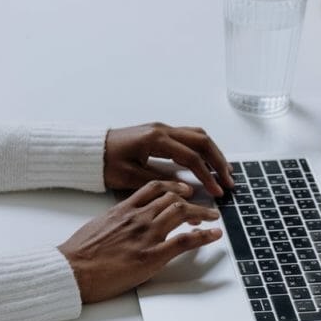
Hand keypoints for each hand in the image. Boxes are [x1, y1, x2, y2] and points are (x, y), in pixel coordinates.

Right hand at [58, 180, 221, 303]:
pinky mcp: (151, 256)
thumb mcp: (97, 226)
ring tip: (213, 217)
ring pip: (182, 213)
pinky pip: (184, 241)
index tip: (182, 191)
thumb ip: (115, 221)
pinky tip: (214, 235)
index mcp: (123, 209)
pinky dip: (204, 236)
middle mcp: (138, 217)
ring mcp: (146, 235)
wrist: (72, 269)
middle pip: (173, 198)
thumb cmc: (79, 253)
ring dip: (202, 214)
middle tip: (203, 207)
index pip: (154, 189)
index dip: (173, 187)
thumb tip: (123, 223)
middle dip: (192, 201)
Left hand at [104, 123, 234, 196]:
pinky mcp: (159, 133)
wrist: (91, 150)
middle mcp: (162, 130)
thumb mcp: (130, 177)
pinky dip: (202, 149)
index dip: (207, 176)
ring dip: (213, 153)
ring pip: (197, 136)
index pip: (191, 157)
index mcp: (156, 140)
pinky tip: (207, 163)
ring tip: (224, 172)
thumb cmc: (106, 163)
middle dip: (219, 162)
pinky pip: (188, 137)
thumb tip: (186, 189)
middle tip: (229, 181)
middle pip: (202, 141)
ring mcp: (162, 129)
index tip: (217, 192)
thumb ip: (160, 182)